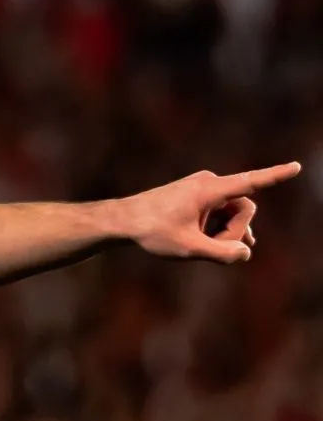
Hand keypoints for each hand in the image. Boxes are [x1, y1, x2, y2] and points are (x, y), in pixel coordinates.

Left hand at [120, 162, 301, 262]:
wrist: (122, 220)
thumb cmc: (152, 231)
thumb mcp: (188, 248)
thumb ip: (222, 253)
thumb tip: (246, 252)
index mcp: (209, 189)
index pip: (250, 182)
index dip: (275, 177)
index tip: (296, 167)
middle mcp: (209, 183)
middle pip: (244, 209)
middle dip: (235, 231)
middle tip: (212, 246)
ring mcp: (203, 188)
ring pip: (232, 212)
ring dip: (225, 231)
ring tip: (202, 244)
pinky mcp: (198, 196)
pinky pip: (221, 212)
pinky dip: (218, 227)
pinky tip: (214, 242)